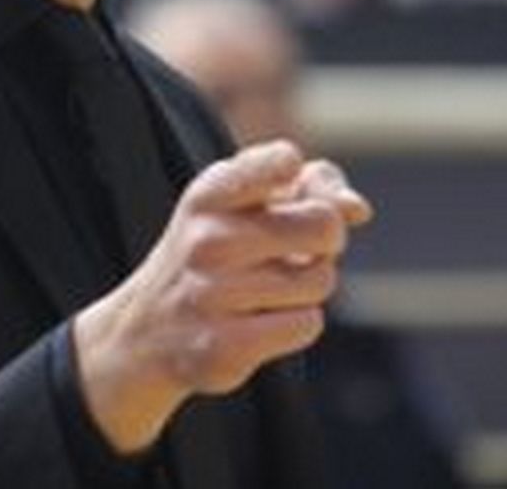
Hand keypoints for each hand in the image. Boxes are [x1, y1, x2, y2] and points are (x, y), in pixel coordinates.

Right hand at [72, 140, 371, 454]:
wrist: (148, 330)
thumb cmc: (215, 253)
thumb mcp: (245, 205)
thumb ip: (310, 187)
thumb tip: (358, 209)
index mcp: (210, 194)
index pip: (281, 161)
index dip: (302, 174)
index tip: (289, 182)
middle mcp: (207, 239)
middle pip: (324, 225)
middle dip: (325, 242)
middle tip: (298, 251)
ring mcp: (212, 294)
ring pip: (320, 281)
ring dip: (309, 288)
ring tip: (271, 289)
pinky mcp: (224, 345)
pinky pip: (306, 324)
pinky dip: (297, 323)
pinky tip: (262, 320)